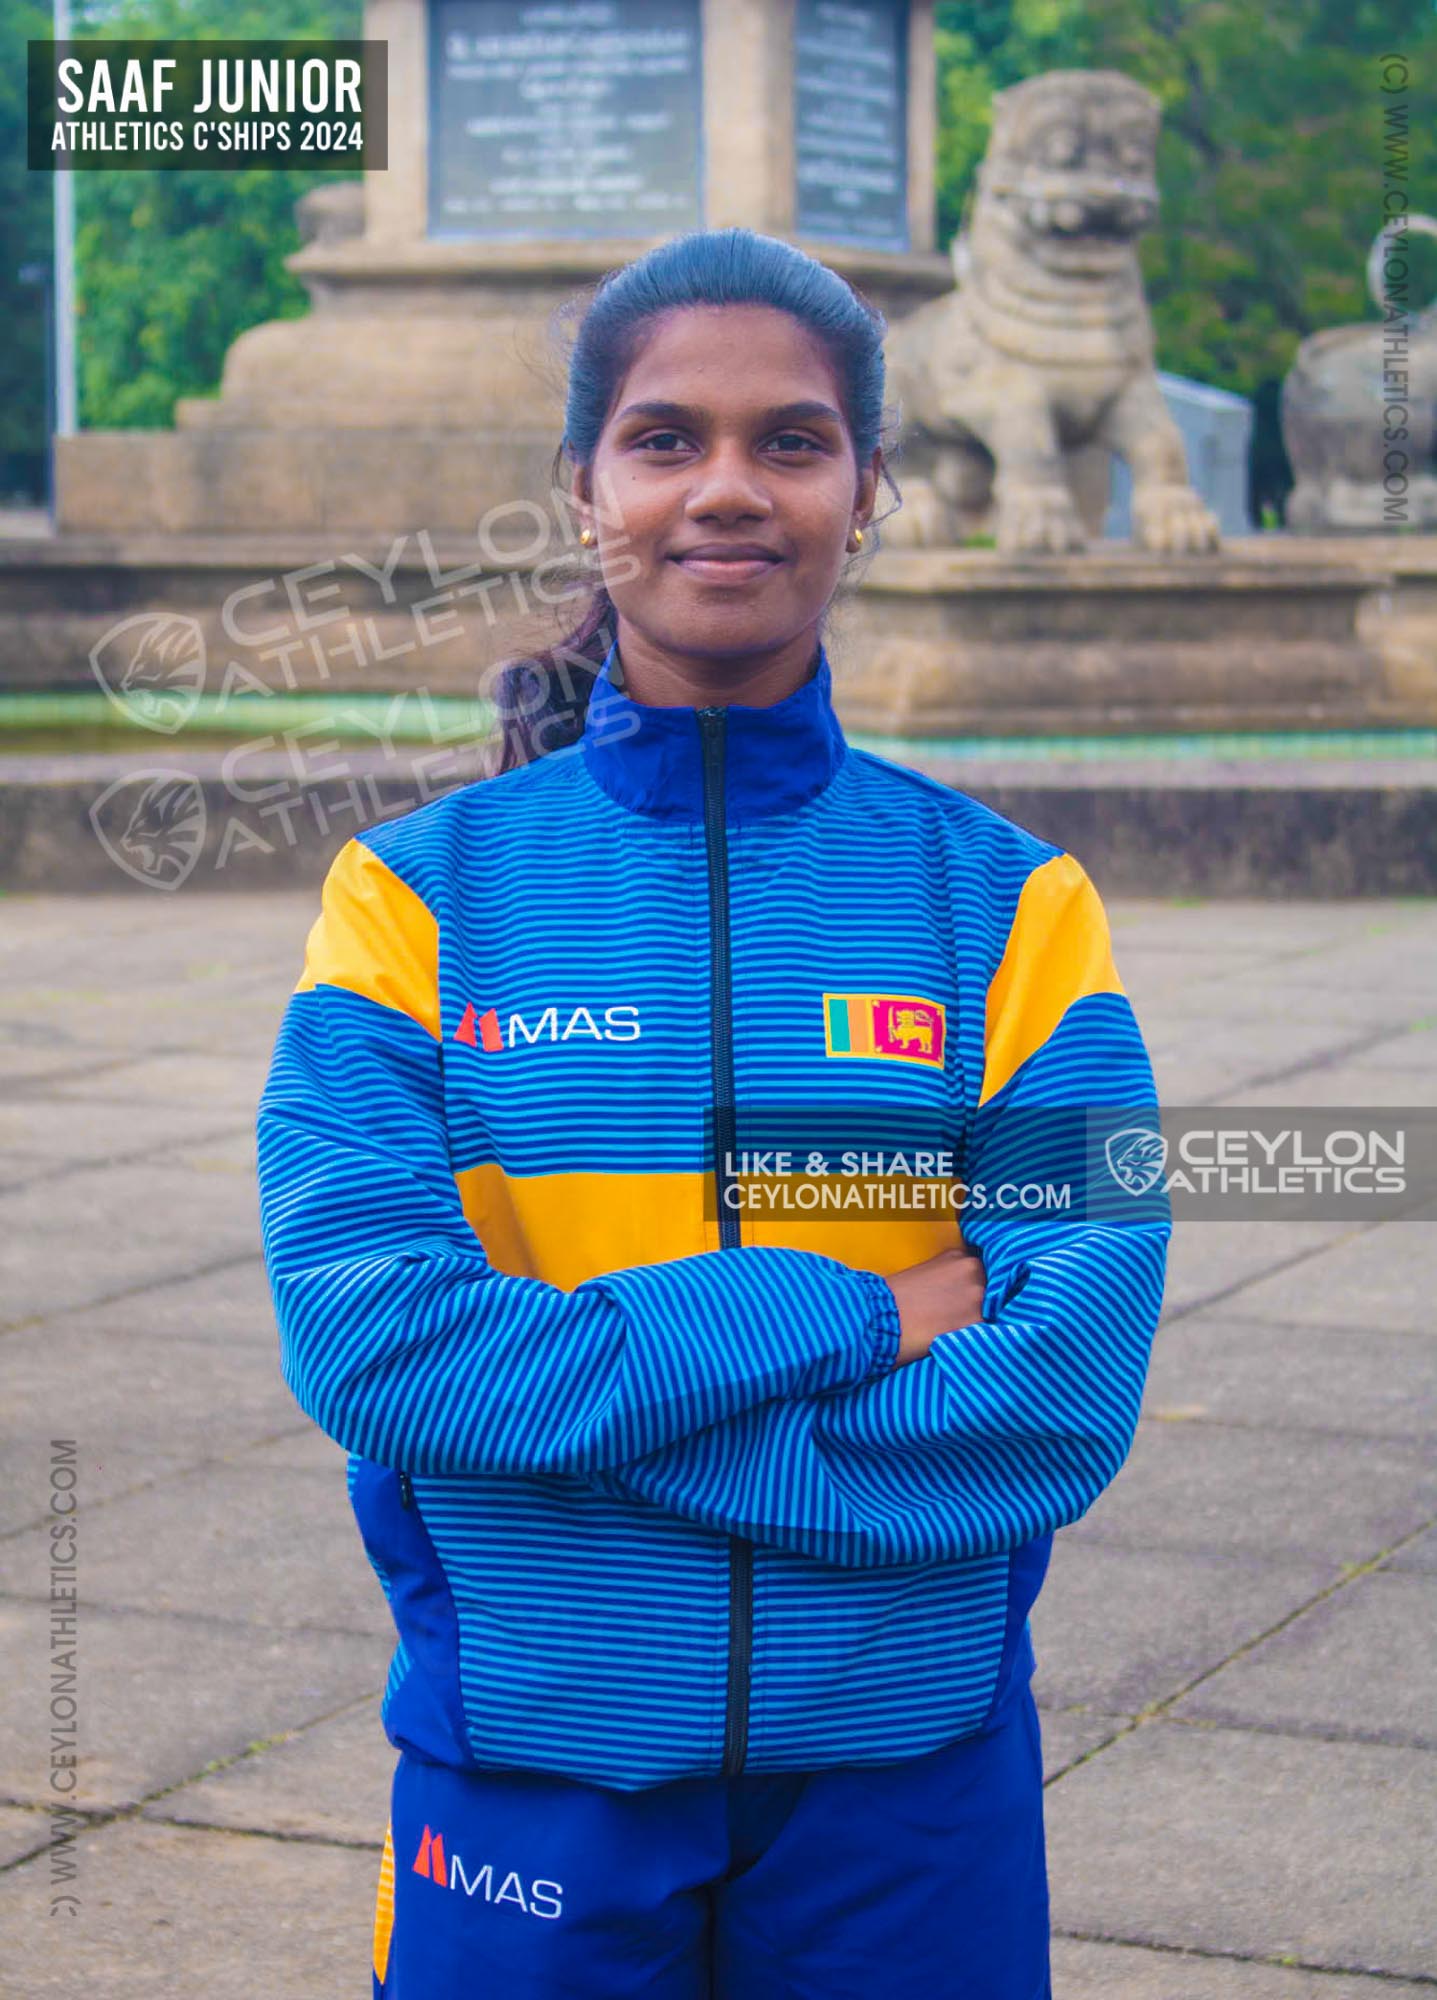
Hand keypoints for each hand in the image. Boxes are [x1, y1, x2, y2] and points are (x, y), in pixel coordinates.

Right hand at [884, 1247, 987, 1367]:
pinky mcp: (978, 1321)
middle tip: (963, 1319)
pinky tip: (963, 1342)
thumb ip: (951, 1277)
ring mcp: (978, 1294)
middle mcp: (972, 1269)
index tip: (969, 1301)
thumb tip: (963, 1294)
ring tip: (962, 1332)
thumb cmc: (893, 1301)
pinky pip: (989, 1330)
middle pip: (993, 1288)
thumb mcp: (925, 1275)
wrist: (878, 1321)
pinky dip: (980, 1337)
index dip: (978, 1287)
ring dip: (983, 1320)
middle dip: (984, 1302)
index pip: (985, 1270)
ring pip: (994, 1310)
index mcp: (958, 1256)